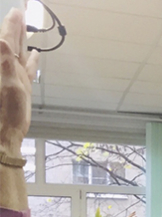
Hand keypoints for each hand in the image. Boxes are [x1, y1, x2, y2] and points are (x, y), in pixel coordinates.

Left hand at [0, 9, 39, 152]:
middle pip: (11, 43)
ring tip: (24, 28)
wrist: (4, 134)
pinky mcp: (20, 87)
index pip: (7, 39)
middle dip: (15, 28)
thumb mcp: (9, 86)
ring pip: (18, 54)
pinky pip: (26, 68)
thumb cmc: (6, 113)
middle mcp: (7, 69)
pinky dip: (31, 60)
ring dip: (21, 41)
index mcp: (4, 66)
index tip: (16, 11)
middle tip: (19, 13)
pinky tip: (34, 55)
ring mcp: (14, 77)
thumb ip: (5, 62)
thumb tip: (2, 39)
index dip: (12, 25)